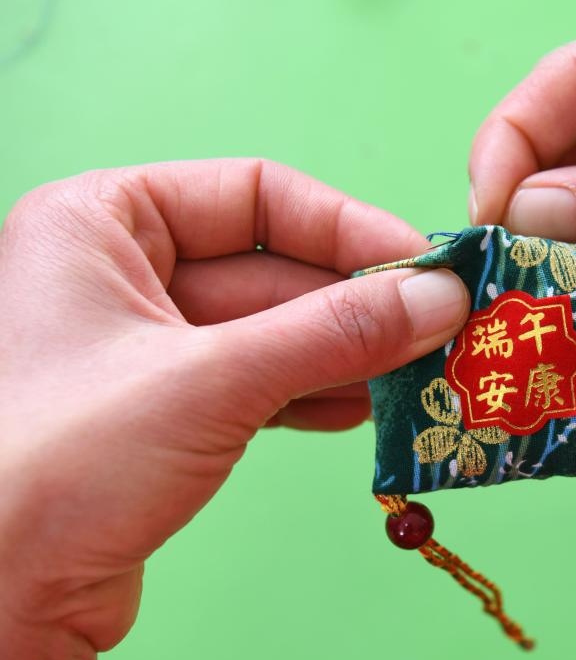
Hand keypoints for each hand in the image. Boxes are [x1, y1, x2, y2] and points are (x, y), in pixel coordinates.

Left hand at [0, 159, 468, 659]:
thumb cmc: (51, 466)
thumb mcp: (211, 379)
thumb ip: (332, 333)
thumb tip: (438, 299)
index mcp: (102, 222)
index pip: (254, 194)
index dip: (347, 227)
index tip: (422, 265)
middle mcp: (118, 273)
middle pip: (271, 268)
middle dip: (357, 306)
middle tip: (440, 328)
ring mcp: (142, 347)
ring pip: (271, 331)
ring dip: (346, 354)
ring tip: (417, 372)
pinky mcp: (161, 414)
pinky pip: (257, 383)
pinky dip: (314, 394)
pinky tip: (367, 408)